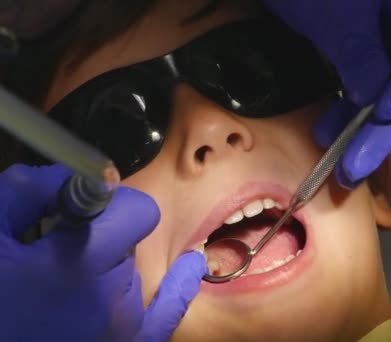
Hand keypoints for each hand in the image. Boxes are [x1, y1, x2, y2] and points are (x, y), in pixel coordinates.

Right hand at [0, 164, 206, 340]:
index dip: (112, 203)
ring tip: (69, 279)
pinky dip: (178, 288)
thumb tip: (76, 174)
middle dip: (101, 236)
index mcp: (84, 262)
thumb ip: (31, 190)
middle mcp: (113, 295)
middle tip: (59, 249)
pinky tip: (192, 265)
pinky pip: (166, 315)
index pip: (137, 211)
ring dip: (110, 266)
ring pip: (133, 270)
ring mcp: (123, 326)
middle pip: (130, 242)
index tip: (86, 204)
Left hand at [265, 0, 390, 187]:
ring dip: (363, 124)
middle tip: (354, 166)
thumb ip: (360, 56)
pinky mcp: (365, 38)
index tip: (383, 111)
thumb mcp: (337, 12)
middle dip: (384, 125)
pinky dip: (350, 104)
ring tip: (336, 159)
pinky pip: (367, 77)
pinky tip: (330, 128)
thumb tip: (373, 100)